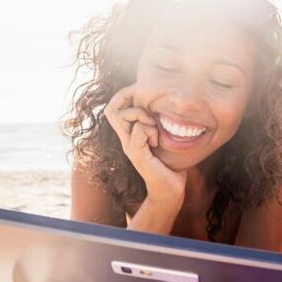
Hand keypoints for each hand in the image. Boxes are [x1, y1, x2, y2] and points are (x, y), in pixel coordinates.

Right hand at [103, 84, 186, 203]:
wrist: (170, 189)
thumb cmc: (171, 162)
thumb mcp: (165, 136)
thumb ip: (160, 122)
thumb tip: (166, 102)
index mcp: (130, 133)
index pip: (114, 107)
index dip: (125, 94)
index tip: (143, 92)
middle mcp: (126, 139)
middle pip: (111, 110)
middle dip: (128, 98)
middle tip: (148, 104)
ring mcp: (129, 147)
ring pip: (121, 116)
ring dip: (141, 114)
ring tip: (154, 125)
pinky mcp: (137, 155)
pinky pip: (138, 131)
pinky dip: (150, 130)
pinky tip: (158, 141)